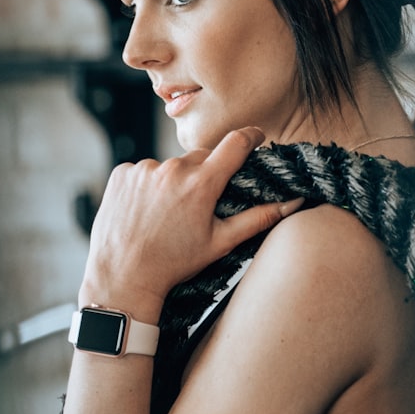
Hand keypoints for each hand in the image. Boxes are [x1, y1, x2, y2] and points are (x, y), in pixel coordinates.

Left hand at [78, 127, 303, 319]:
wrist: (123, 276)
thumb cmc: (174, 263)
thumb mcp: (221, 242)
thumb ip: (258, 218)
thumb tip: (292, 203)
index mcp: (201, 183)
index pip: (235, 143)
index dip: (250, 137)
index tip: (256, 137)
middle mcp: (172, 169)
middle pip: (201, 158)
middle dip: (205, 174)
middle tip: (198, 206)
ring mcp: (144, 169)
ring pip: (170, 167)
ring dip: (174, 183)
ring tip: (165, 215)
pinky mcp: (122, 173)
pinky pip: (143, 171)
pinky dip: (148, 186)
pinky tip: (144, 212)